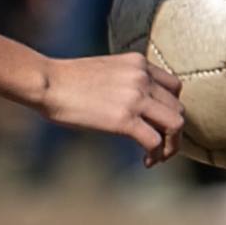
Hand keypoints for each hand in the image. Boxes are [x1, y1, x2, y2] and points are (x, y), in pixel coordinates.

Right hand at [41, 54, 183, 165]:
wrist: (48, 82)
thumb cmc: (67, 79)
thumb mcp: (106, 71)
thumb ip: (126, 82)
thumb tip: (133, 107)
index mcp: (138, 63)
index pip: (174, 86)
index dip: (171, 108)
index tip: (160, 123)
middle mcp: (142, 77)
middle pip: (178, 108)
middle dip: (173, 130)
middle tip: (160, 146)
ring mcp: (135, 97)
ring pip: (175, 124)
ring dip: (171, 145)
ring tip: (158, 157)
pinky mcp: (124, 119)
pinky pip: (155, 141)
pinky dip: (156, 155)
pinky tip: (146, 161)